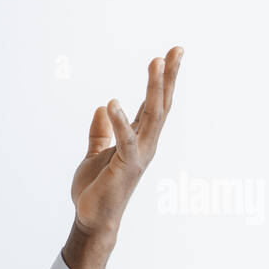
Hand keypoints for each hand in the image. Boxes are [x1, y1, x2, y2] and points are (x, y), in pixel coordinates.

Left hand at [70, 46, 182, 235]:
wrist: (92, 219)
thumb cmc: (96, 190)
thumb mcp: (95, 154)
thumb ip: (100, 132)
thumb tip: (102, 107)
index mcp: (139, 139)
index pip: (153, 104)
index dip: (161, 80)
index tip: (168, 54)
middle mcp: (145, 144)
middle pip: (161, 104)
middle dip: (168, 77)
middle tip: (176, 49)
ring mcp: (139, 155)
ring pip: (152, 116)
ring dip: (154, 88)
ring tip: (156, 61)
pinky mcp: (126, 166)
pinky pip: (126, 140)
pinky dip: (120, 121)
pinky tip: (112, 103)